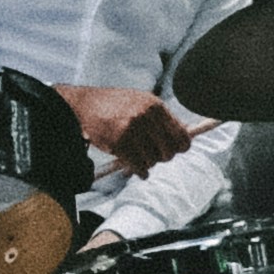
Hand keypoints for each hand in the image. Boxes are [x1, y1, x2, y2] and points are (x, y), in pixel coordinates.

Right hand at [65, 84, 190, 174]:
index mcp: (155, 106)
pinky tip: (137, 168)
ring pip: (153, 161)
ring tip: (139, 156)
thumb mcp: (142, 102)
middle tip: (154, 155)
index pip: (181, 135)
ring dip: (147, 163)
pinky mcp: (119, 144)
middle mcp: (145, 117)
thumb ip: (163, 118)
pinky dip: (140, 172)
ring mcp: (132, 130)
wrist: (87, 104)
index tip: (177, 150)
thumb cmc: (117, 105)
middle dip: (163, 157)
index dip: (181, 147)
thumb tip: (186, 134)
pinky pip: (139, 167)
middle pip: (169, 151)